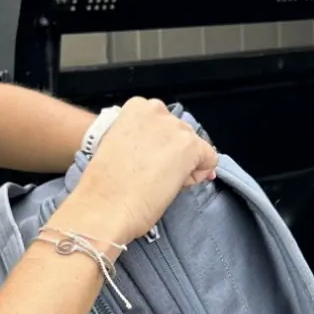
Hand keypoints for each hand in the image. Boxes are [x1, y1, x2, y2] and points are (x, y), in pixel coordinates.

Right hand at [54, 99, 217, 242]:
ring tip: (160, 182)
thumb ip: (142, 141)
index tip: (149, 162)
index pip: (163, 124)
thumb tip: (164, 153)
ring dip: (185, 165)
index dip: (160, 147)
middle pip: (180, 134)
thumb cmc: (103, 185)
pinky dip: (199, 174)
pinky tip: (175, 185)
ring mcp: (175, 128)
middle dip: (174, 155)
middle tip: (154, 176)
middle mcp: (157, 111)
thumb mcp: (119, 147)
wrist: (103, 206)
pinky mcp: (189, 147)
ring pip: (195, 147)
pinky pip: (210, 159)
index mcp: (136, 108)